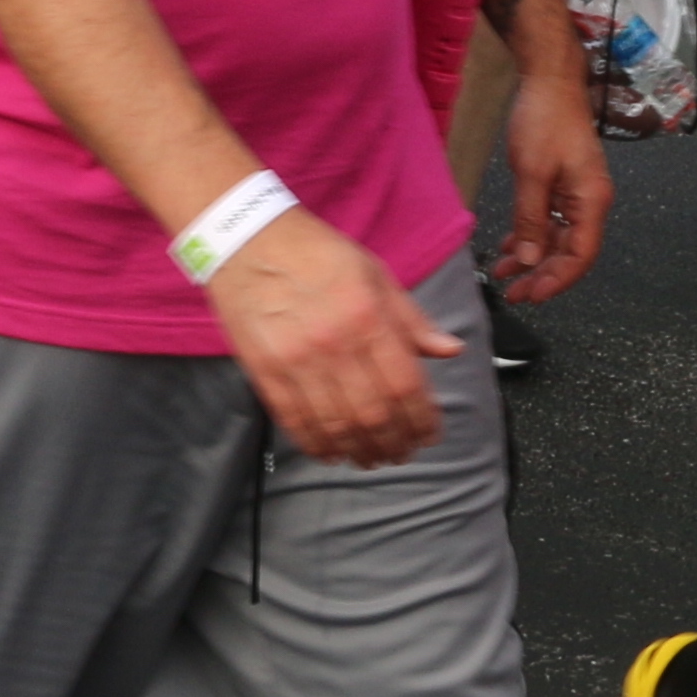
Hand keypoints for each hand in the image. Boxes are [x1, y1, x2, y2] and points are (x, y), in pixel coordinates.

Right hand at [204, 212, 450, 466]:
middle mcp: (334, 343)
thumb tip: (450, 350)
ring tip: (372, 458)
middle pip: (374, 415)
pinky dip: (317, 445)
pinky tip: (332, 452)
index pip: (406, 385)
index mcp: (367, 315)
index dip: (422, 419)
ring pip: (337, 426)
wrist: (246, 239)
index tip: (429, 433)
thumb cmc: (314, 252)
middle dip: (395, 443)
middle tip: (403, 453)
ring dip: (360, 451)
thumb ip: (412, 319)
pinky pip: (295, 421)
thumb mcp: (374, 272)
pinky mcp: (264, 371)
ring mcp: (296, 360)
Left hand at [493, 62, 612, 305]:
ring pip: (557, 239)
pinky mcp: (562, 184)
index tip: (531, 296)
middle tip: (513, 294)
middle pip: (570, 252)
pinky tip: (509, 247)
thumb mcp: (532, 173)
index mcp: (592, 201)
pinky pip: (549, 220)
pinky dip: (530, 235)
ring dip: (532, 258)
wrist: (549, 79)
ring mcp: (577, 193)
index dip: (557, 280)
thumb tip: (530, 262)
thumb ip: (531, 220)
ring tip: (504, 276)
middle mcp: (590, 201)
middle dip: (542, 275)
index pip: (581, 256)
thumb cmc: (545, 120)